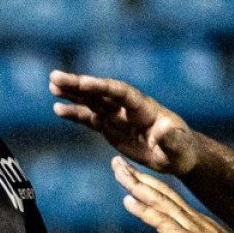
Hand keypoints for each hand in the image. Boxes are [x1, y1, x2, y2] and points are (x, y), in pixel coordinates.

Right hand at [50, 71, 196, 176]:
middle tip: (54, 76)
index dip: (101, 87)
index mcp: (144, 109)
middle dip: (78, 85)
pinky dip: (74, 113)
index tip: (82, 82)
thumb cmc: (182, 151)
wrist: (178, 155)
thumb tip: (163, 129)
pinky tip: (58, 109)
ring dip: (73, 93)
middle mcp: (128, 108)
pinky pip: (90, 118)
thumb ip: (170, 139)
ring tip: (52, 85)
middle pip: (101, 92)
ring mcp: (118, 117)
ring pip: (92, 101)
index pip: (120, 93)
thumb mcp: (179, 148)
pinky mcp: (111, 127)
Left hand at [113, 158, 233, 232]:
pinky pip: (161, 221)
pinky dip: (143, 210)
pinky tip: (127, 199)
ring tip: (118, 170)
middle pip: (160, 193)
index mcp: (197, 224)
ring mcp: (190, 227)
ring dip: (136, 185)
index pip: (168, 200)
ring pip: (158, 201)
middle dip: (137, 177)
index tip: (131, 175)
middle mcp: (193, 220)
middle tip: (117, 162)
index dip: (149, 186)